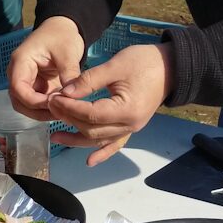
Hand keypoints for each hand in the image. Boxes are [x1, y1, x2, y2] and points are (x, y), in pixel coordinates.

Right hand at [7, 16, 84, 116]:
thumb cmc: (62, 36)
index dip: (34, 101)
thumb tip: (71, 96)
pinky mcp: (35, 87)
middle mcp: (18, 73)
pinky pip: (36, 103)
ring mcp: (26, 81)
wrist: (62, 29)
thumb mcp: (68, 52)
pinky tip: (63, 108)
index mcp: (21, 61)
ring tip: (63, 112)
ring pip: (26, 106)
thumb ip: (69, 73)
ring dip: (42, 112)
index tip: (55, 104)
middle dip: (38, 111)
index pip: (18, 88)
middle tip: (61, 113)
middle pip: (19, 101)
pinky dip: (48, 108)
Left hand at [47, 42, 174, 165]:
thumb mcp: (115, 65)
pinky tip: (90, 161)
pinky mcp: (132, 127)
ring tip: (55, 136)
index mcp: (126, 110)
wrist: (171, 66)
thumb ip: (89, 80)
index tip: (53, 98)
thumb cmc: (144, 62)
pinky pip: (115, 144)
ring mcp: (132, 129)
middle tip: (51, 106)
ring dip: (77, 140)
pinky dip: (102, 153)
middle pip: (92, 129)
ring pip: (99, 140)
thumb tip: (65, 92)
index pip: (91, 114)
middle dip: (69, 119)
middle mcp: (129, 125)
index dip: (69, 108)